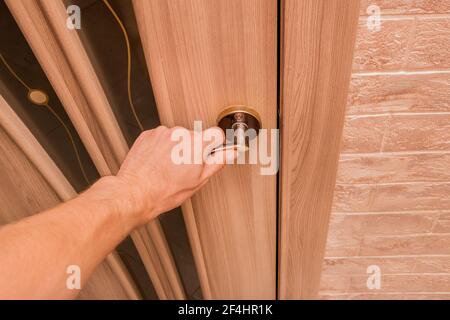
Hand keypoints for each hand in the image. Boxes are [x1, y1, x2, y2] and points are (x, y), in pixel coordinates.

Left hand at [106, 126, 232, 226]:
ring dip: (177, 148)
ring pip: (178, 137)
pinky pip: (162, 137)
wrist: (135, 193)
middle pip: (196, 136)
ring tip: (168, 167)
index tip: (211, 153)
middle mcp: (180, 133)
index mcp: (196, 144)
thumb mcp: (198, 180)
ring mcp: (162, 132)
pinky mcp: (149, 134)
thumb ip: (218, 162)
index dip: (215, 145)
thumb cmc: (165, 191)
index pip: (216, 134)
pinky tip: (158, 162)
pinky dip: (162, 147)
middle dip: (193, 149)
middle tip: (184, 168)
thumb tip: (232, 152)